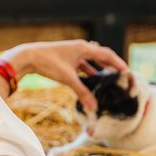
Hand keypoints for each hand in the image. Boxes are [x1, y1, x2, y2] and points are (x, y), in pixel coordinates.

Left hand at [2, 40, 129, 110]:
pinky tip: (91, 78)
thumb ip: (82, 92)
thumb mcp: (68, 79)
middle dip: (111, 65)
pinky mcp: (66, 58)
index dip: (118, 63)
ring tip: (109, 77)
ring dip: (100, 68)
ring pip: (91, 60)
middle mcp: (80, 48)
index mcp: (84, 48)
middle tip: (122, 74)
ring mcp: (72, 52)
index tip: (127, 71)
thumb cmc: (48, 63)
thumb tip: (94, 107)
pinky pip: (82, 64)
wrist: (28, 57)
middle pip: (101, 55)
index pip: (107, 54)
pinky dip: (88, 71)